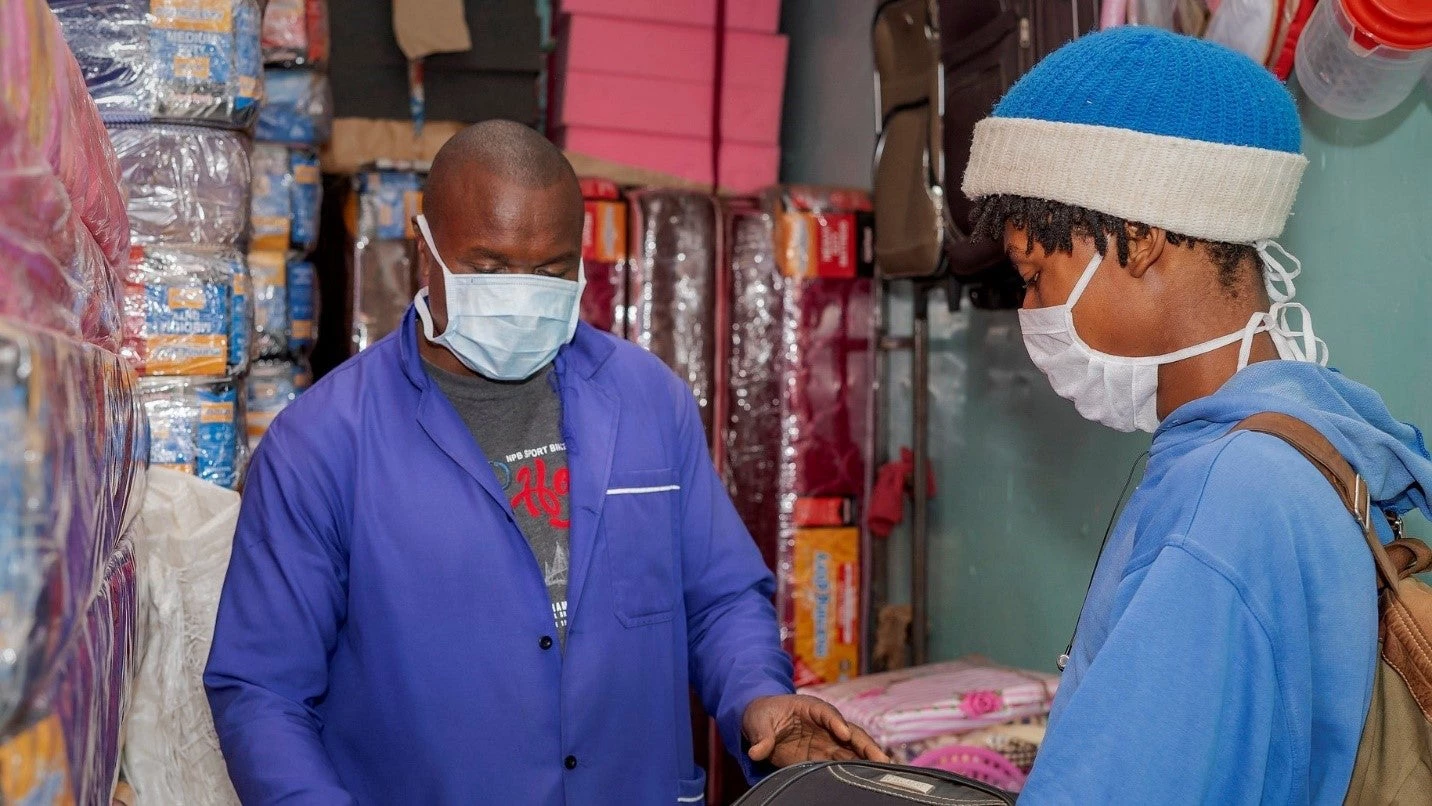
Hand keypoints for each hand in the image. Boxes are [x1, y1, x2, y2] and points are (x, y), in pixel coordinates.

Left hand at [742, 694, 890, 766]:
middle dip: (865, 744)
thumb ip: (761, 736)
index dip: (836, 722)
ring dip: (867, 759)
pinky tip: (869, 779)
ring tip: (884, 770)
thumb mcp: (757, 722)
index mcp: (810, 707)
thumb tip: (757, 751)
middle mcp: (825, 724)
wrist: (762, 723)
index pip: (826, 713)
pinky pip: (843, 763)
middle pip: (849, 732)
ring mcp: (827, 741)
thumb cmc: (762, 715)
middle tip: (881, 758)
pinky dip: (856, 769)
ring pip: (852, 749)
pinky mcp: (824, 756)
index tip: (844, 734)